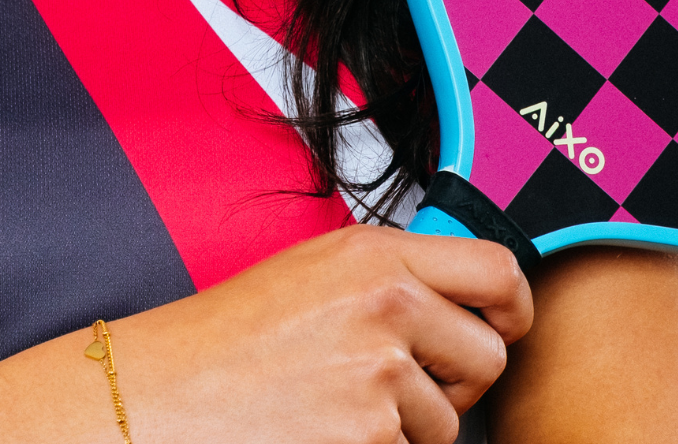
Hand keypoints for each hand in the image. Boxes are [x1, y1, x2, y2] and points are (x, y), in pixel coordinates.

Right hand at [112, 224, 531, 443]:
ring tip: (336, 405)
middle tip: (397, 383)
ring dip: (407, 428)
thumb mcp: (315, 275)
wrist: (165, 392)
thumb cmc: (228, 338)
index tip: (502, 325)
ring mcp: (380, 372)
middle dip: (455, 382)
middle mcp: (386, 302)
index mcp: (374, 253)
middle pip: (489, 355)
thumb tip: (459, 301)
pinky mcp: (369, 436)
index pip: (496, 270)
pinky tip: (323, 430)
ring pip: (448, 421)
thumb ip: (390, 278)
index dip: (512, 308)